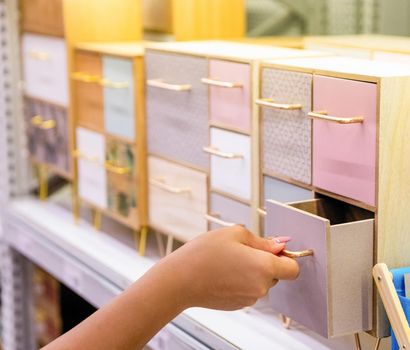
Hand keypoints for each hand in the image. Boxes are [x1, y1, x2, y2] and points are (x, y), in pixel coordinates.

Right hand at [159, 226, 299, 310]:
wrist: (179, 280)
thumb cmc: (203, 255)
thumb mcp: (234, 234)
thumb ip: (262, 240)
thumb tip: (280, 244)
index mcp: (264, 267)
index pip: (293, 268)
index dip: (286, 257)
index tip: (274, 249)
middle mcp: (260, 287)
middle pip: (276, 274)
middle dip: (265, 262)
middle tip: (242, 250)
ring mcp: (249, 299)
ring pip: (260, 282)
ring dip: (251, 271)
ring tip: (228, 261)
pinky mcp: (237, 305)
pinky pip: (248, 290)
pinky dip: (241, 281)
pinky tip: (223, 273)